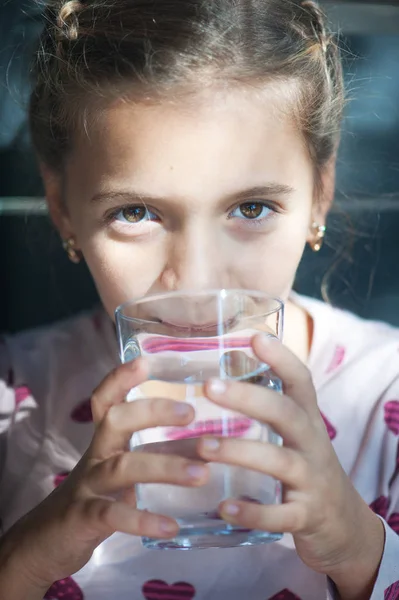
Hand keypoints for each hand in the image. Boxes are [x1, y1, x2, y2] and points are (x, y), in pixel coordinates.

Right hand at [0, 359, 206, 593]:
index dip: (121, 379)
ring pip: (123, 467)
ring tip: (202, 474)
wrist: (48, 541)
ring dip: (165, 467)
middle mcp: (96, 455)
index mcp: (105, 439)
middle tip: (190, 413)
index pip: (107, 400)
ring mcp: (89, 485)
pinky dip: (143, 520)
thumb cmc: (97, 497)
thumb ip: (157, 454)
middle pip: (116, 421)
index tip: (146, 361)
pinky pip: (113, 514)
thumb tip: (210, 443)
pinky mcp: (85, 518)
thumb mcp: (123, 470)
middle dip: (152, 411)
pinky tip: (171, 527)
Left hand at [198, 334, 384, 599]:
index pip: (301, 382)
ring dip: (240, 452)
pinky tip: (225, 507)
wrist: (343, 525)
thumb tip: (225, 365)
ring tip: (203, 446)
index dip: (281, 359)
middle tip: (209, 386)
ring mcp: (311, 481)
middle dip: (249, 398)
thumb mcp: (295, 434)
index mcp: (307, 420)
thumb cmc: (306, 467)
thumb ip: (269, 406)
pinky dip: (253, 512)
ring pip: (279, 462)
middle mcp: (312, 444)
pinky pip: (280, 515)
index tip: (255, 338)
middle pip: (286, 414)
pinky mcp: (306, 516)